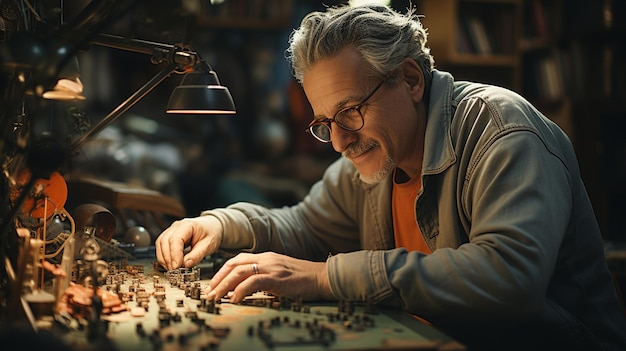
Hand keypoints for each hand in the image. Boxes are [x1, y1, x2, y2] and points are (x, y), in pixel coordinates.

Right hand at [155, 215, 222, 269]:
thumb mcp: (209, 245)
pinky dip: (164, 257)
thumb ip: (197, 255)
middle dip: (167, 258)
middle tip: (174, 271)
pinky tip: (170, 265)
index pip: (175, 239)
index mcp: (187, 225)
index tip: (176, 266)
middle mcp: (176, 226)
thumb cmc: (211, 233)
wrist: (212, 227)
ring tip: (171, 269)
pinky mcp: (169, 237)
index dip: (174, 254)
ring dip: (163, 259)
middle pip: (164, 241)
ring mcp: (171, 231)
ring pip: (160, 244)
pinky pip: (161, 246)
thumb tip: (186, 264)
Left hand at [206, 252, 332, 303]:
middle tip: (208, 293)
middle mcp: (266, 259)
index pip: (237, 261)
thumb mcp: (279, 275)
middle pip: (233, 265)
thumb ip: (262, 279)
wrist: (322, 277)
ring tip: (215, 298)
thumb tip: (242, 291)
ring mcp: (271, 267)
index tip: (213, 286)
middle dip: (217, 280)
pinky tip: (234, 299)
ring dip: (223, 286)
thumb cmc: (302, 279)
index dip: (221, 272)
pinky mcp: (277, 278)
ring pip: (239, 272)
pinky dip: (240, 290)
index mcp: (265, 257)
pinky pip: (253, 282)